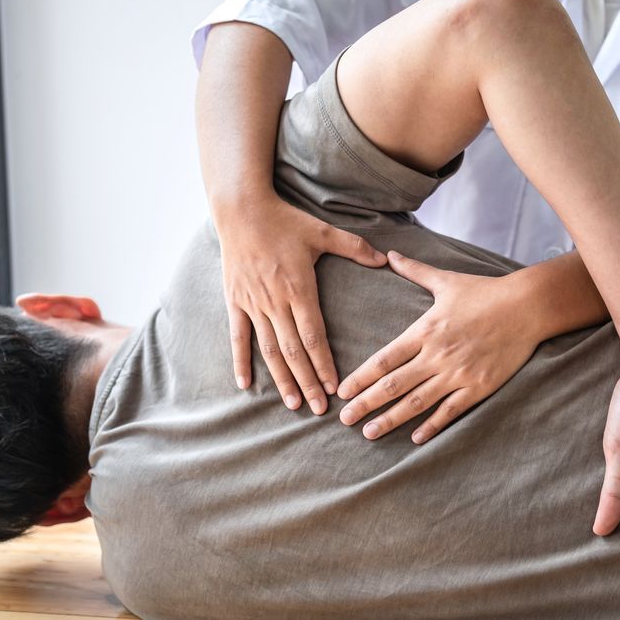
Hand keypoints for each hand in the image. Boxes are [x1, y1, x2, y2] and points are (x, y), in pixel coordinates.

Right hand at [217, 192, 386, 412]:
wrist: (241, 210)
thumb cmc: (286, 221)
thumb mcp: (323, 231)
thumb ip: (355, 247)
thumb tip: (385, 258)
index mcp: (299, 288)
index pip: (314, 336)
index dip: (323, 364)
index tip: (334, 387)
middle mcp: (275, 301)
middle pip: (292, 351)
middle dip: (307, 381)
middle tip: (319, 409)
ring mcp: (252, 304)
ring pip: (267, 350)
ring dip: (280, 379)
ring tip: (293, 403)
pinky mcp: (235, 302)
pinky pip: (238, 337)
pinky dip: (240, 362)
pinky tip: (245, 385)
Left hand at [337, 251, 540, 442]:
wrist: (528, 306)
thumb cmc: (485, 292)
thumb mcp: (446, 280)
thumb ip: (414, 271)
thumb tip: (389, 254)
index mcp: (425, 330)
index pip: (384, 359)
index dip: (361, 377)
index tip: (342, 392)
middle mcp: (437, 354)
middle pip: (394, 385)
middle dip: (366, 404)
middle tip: (344, 419)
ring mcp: (458, 373)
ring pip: (417, 402)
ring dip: (391, 419)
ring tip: (369, 433)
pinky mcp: (479, 386)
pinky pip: (451, 411)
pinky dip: (432, 426)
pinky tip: (415, 438)